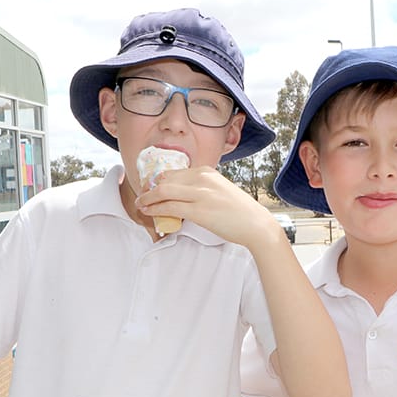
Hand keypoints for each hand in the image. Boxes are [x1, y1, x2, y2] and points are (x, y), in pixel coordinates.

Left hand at [135, 167, 281, 250]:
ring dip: (148, 198)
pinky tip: (148, 212)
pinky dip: (155, 209)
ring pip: (163, 191)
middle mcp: (202, 179)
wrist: (255, 224)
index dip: (158, 180)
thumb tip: (184, 193)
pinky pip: (169, 207)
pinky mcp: (199, 211)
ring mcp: (200, 194)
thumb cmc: (239, 211)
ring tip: (141, 204)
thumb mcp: (220, 190)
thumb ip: (203, 187)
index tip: (150, 187)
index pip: (175, 172)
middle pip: (166, 179)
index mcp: (207, 171)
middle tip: (142, 196)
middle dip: (149, 188)